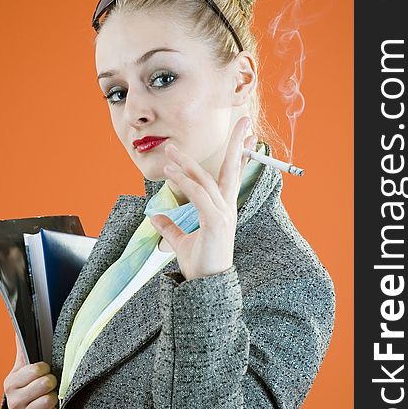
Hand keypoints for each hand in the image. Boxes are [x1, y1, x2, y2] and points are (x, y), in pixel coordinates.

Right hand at [3, 333, 58, 408]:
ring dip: (54, 399)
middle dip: (52, 383)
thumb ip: (24, 348)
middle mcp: (12, 400)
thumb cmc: (29, 385)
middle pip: (45, 384)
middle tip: (49, 385)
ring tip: (49, 398)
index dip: (46, 368)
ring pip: (49, 401)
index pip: (37, 369)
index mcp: (11, 382)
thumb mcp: (25, 367)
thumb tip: (18, 327)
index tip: (45, 370)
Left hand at [149, 116, 256, 280]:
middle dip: (238, 144)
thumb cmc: (200, 264)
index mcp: (224, 210)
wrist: (206, 287)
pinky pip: (199, 195)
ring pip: (207, 180)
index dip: (241, 155)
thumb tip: (157, 217)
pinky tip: (171, 173)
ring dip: (189, 163)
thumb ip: (171, 227)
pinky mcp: (216, 222)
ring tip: (170, 152)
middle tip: (243, 120)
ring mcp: (224, 214)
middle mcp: (227, 208)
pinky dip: (185, 182)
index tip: (249, 136)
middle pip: (233, 170)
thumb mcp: (181, 242)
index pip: (234, 176)